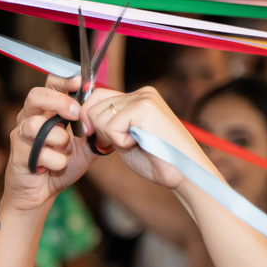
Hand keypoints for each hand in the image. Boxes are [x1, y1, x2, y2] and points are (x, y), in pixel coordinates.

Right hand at [8, 78, 98, 211]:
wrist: (40, 194)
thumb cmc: (58, 166)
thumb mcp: (83, 148)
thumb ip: (94, 133)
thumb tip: (110, 120)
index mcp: (45, 112)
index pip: (50, 84)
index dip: (63, 80)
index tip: (80, 83)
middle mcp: (29, 119)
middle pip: (35, 95)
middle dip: (59, 102)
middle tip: (75, 113)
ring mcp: (20, 136)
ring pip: (36, 125)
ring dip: (58, 138)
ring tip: (65, 150)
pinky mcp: (18, 155)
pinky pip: (40, 153)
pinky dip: (56, 161)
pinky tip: (56, 167)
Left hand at [81, 86, 200, 189]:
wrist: (183, 173)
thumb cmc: (156, 161)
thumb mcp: (124, 140)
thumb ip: (108, 127)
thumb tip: (83, 119)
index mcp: (138, 98)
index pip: (97, 96)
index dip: (89, 118)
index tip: (98, 137)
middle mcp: (141, 93)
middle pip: (93, 105)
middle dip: (99, 131)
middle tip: (123, 143)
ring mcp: (143, 98)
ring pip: (99, 117)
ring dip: (112, 138)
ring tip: (136, 143)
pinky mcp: (144, 107)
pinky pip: (111, 126)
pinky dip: (120, 142)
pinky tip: (139, 143)